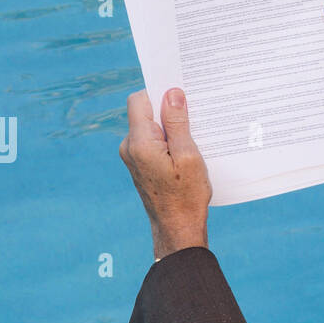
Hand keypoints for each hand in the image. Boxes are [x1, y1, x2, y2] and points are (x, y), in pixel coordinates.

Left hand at [120, 89, 211, 260]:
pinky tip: (185, 152)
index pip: (139, 100)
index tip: (181, 95)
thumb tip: (172, 93)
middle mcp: (129, 147)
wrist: (177, 230)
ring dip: (170, 128)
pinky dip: (167, 141)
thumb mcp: (188, 156)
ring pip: (150, 127)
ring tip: (192, 140)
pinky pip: (151, 141)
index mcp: (139, 143)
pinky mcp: (139, 164)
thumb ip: (177, 123)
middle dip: (168, 111)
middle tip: (193, 118)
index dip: (159, 93)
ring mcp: (132, 157)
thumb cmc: (186, 197)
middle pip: (144, 112)